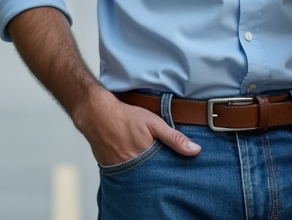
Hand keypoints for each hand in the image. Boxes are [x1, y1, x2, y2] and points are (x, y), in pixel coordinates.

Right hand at [72, 88, 199, 166]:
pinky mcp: (111, 169)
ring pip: (139, 176)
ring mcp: (120, 170)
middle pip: (152, 177)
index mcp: (146, 159)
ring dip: (145, 171)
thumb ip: (174, 138)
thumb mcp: (154, 123)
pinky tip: (134, 159)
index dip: (171, 171)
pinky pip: (126, 172)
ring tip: (147, 160)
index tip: (177, 169)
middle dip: (158, 172)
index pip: (165, 173)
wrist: (96, 114)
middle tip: (161, 162)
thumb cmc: (125, 116)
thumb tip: (195, 150)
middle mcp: (133, 168)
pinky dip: (132, 168)